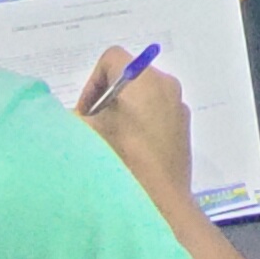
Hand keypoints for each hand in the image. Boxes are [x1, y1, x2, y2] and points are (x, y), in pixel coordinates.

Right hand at [79, 45, 194, 201]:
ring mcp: (178, 106)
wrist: (160, 199)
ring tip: (112, 140)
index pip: (112, 59)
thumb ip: (76, 116)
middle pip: (129, 77)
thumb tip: (76, 114)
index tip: (87, 112)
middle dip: (108, 97)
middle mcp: (166, 84)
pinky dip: (142, 123)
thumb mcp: (88, 133)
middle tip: (95, 125)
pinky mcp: (184, 127)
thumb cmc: (122, 158)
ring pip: (144, 96)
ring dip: (125, 111)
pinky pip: (158, 113)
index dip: (93, 82)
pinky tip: (132, 151)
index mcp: (143, 78)